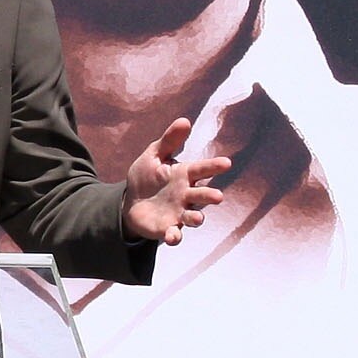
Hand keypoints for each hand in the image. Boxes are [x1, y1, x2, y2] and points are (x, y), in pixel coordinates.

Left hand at [122, 117, 229, 245]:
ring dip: (195, 219)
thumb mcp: (154, 155)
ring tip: (197, 219)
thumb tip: (185, 120)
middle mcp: (186, 195)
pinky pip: (174, 234)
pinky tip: (172, 236)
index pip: (202, 169)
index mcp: (184, 175)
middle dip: (209, 196)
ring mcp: (178, 213)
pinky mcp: (168, 228)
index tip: (226, 163)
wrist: (130, 202)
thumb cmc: (147, 176)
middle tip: (218, 197)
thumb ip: (169, 140)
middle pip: (201, 196)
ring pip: (192, 217)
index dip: (214, 167)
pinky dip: (174, 236)